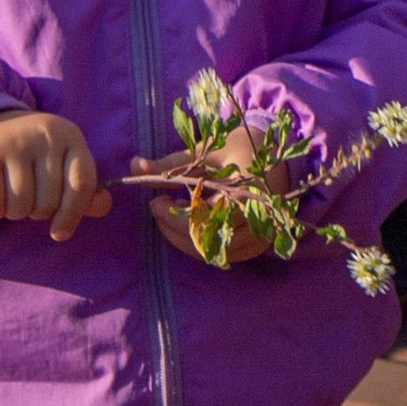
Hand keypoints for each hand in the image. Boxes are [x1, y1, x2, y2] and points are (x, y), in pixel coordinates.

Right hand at [0, 109, 111, 243]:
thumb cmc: (32, 158)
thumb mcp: (62, 166)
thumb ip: (85, 191)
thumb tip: (104, 206)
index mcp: (71, 136)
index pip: (82, 183)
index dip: (73, 214)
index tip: (60, 232)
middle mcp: (45, 133)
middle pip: (48, 202)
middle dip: (37, 211)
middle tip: (29, 195)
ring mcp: (15, 141)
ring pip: (20, 207)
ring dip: (14, 211)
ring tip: (11, 192)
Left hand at [138, 140, 279, 263]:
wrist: (271, 158)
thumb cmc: (235, 150)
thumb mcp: (204, 153)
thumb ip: (170, 164)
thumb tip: (134, 164)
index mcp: (250, 189)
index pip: (205, 218)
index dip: (174, 216)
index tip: (156, 201)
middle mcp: (260, 218)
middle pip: (205, 239)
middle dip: (173, 227)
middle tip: (158, 207)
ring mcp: (259, 236)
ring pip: (209, 252)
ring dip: (182, 237)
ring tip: (172, 213)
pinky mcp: (255, 246)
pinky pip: (219, 255)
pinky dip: (196, 243)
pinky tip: (188, 223)